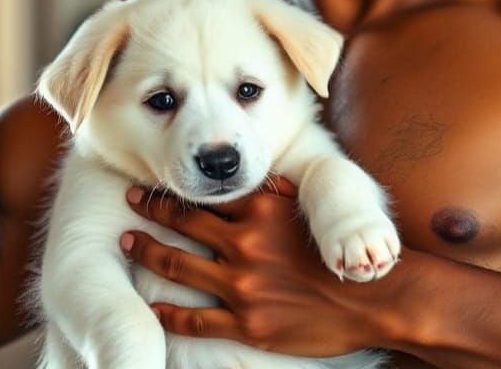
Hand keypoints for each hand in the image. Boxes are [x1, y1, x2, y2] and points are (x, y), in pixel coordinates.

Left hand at [121, 177, 387, 356]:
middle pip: (183, 224)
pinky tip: (153, 309)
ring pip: (178, 266)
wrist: (373, 298)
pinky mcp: (248, 323)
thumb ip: (275, 193)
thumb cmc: (341, 252)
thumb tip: (251, 177)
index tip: (151, 185)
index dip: (173, 191)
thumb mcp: (309, 209)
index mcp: (260, 212)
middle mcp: (245, 244)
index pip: (205, 198)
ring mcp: (243, 286)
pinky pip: (196, 320)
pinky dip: (169, 315)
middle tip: (128, 202)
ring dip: (147, 252)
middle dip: (150, 212)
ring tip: (127, 243)